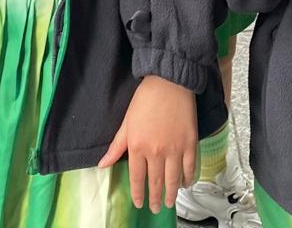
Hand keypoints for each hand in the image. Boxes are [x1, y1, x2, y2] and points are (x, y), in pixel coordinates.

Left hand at [97, 76, 196, 212]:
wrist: (169, 82)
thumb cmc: (146, 99)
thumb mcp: (126, 123)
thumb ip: (116, 146)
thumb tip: (102, 164)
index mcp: (137, 147)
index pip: (137, 178)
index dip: (138, 193)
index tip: (139, 203)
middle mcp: (156, 152)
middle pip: (155, 182)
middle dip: (154, 198)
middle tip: (155, 207)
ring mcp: (174, 149)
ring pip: (173, 179)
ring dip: (171, 193)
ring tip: (169, 202)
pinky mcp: (189, 143)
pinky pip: (189, 167)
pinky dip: (187, 178)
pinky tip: (185, 183)